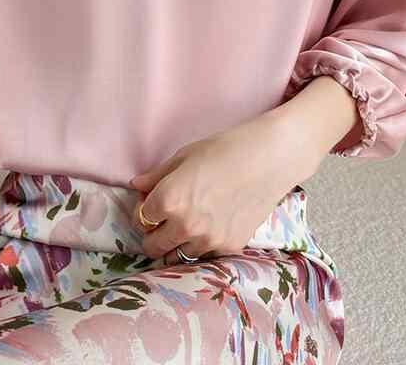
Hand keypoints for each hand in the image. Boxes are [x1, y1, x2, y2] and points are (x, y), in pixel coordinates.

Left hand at [128, 109, 319, 265]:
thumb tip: (136, 185)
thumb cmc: (223, 149)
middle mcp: (185, 227)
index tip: (151, 201)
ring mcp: (208, 241)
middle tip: (163, 217)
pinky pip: (204, 254)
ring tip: (186, 222)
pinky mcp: (229, 247)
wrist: (268, 159)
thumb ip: (157, 176)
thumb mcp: (184, 156)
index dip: (143, 208)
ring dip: (176, 243)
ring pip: (178, 255)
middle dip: (153, 233)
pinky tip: (210, 224)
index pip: (140, 218)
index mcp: (169, 200)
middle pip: (154, 246)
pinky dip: (201, 244)